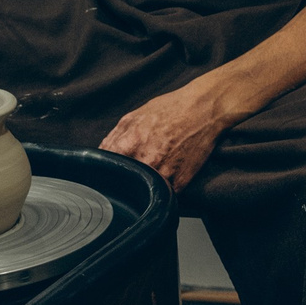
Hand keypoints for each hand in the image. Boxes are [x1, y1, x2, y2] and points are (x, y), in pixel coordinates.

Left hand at [100, 79, 235, 190]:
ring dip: (142, 186)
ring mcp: (163, 176)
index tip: (110, 171)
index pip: (106, 170)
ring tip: (151, 170)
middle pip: (124, 183)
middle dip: (125, 178)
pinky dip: (161, 188)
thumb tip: (101, 154)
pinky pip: (162, 195)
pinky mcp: (179, 185)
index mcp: (128, 145)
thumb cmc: (171, 109)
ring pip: (142, 193)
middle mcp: (145, 163)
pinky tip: (165, 173)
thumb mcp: (134, 116)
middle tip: (132, 169)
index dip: (106, 171)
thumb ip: (114, 137)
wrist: (204, 110)